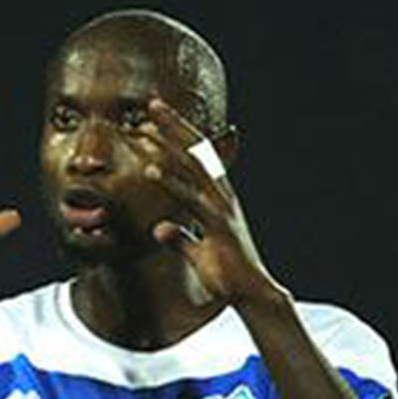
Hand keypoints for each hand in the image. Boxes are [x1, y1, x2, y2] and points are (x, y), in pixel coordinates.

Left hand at [135, 98, 286, 308]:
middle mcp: (221, 196)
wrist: (251, 294)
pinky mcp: (217, 225)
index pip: (197, 159)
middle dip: (174, 126)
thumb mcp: (197, 252)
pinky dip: (170, 182)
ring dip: (168, 146)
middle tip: (152, 103)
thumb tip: (159, 229)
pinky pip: (190, 198)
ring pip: (192, 168)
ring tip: (146, 128)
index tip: (157, 119)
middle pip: (195, 152)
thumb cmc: (227, 274)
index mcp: (218, 198)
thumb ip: (179, 238)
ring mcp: (220, 208)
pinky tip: (151, 169)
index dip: (179, 137)